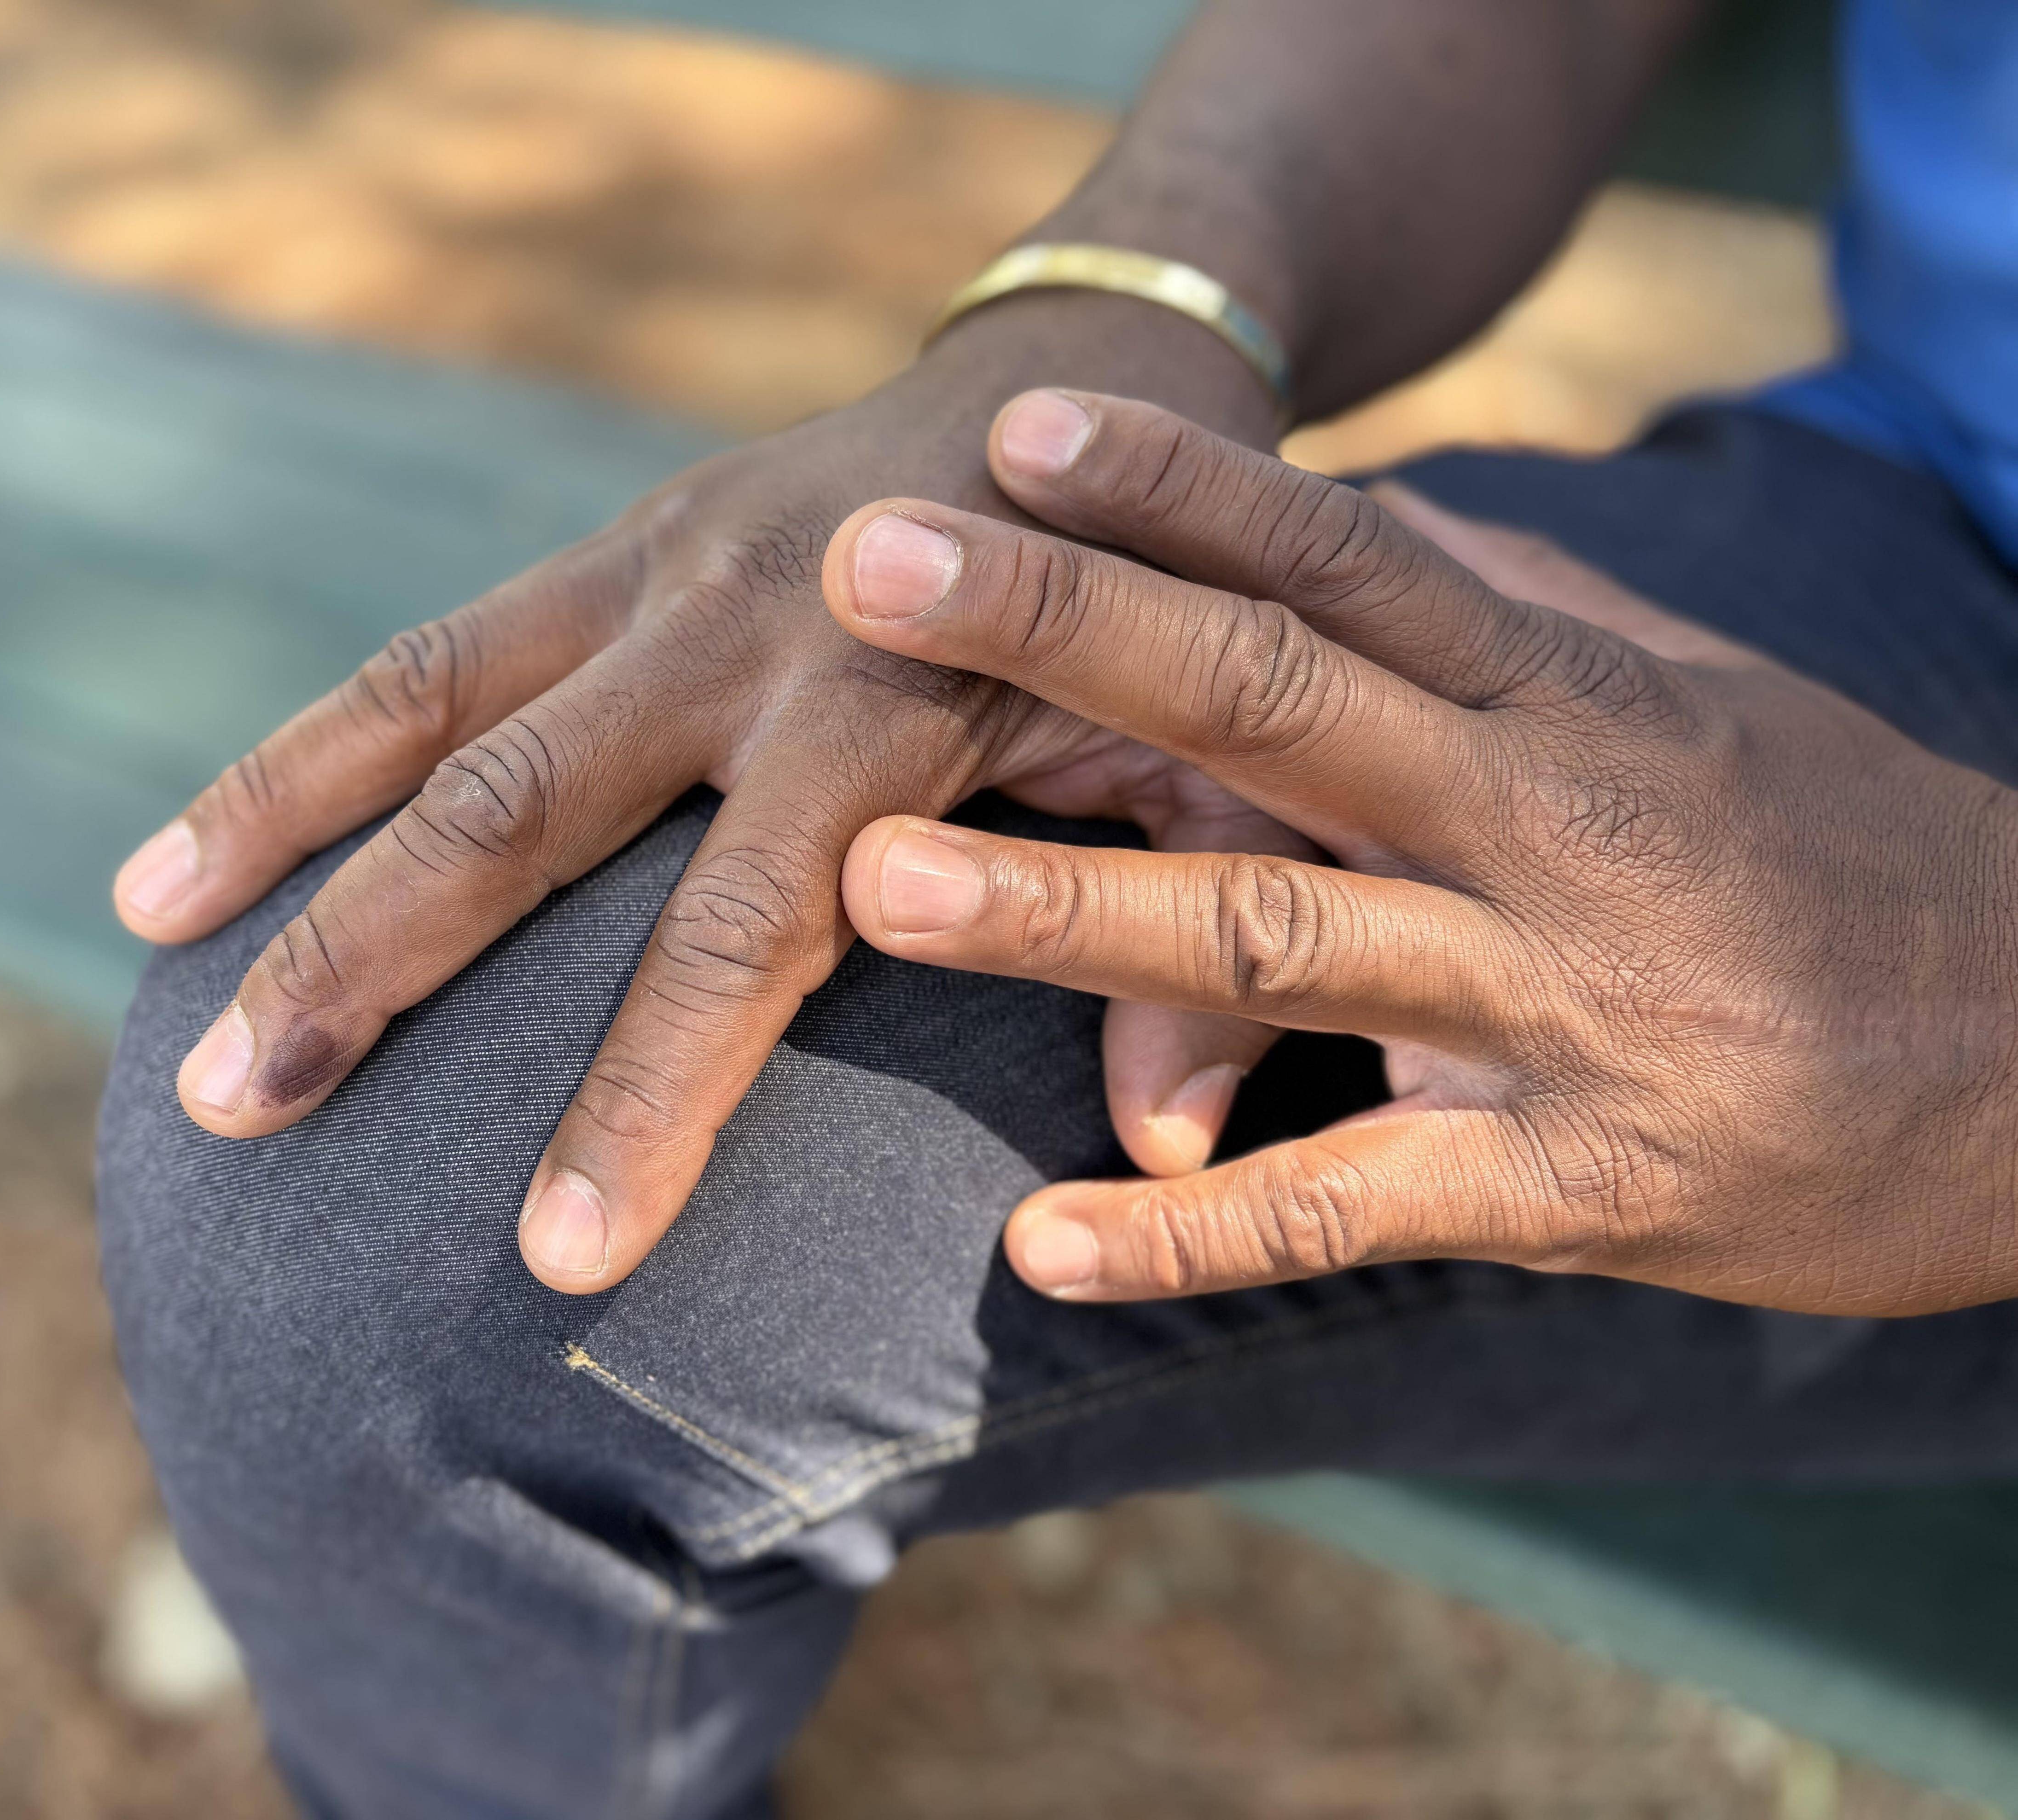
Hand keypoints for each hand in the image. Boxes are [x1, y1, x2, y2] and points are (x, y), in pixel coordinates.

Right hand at [110, 302, 1286, 1291]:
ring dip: (274, 823)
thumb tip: (1168, 1169)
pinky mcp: (624, 536)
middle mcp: (747, 624)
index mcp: (895, 703)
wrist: (1108, 379)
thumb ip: (1200, 949)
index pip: (743, 934)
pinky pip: (444, 646)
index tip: (556, 1261)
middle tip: (237, 1113)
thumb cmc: (1181, 616)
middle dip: (368, 966)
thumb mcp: (1237, 769)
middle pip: (518, 814)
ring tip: (149, 944)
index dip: (651, 1101)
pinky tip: (214, 840)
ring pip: (427, 698)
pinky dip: (318, 743)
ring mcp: (664, 562)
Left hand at [826, 390, 2017, 1315]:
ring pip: (1280, 942)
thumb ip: (1509, 623)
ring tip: (877, 889)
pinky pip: (1352, 1210)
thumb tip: (1356, 519)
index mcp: (1566, 703)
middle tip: (872, 572)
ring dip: (1071, 915)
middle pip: (1276, 706)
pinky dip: (1191, 1236)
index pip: (1347, 563)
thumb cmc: (1821, 860)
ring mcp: (1557, 1012)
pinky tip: (1036, 1248)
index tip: (1023, 426)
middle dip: (1066, 635)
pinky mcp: (1579, 1188)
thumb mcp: (1680, 707)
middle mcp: (1544, 831)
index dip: (1183, 489)